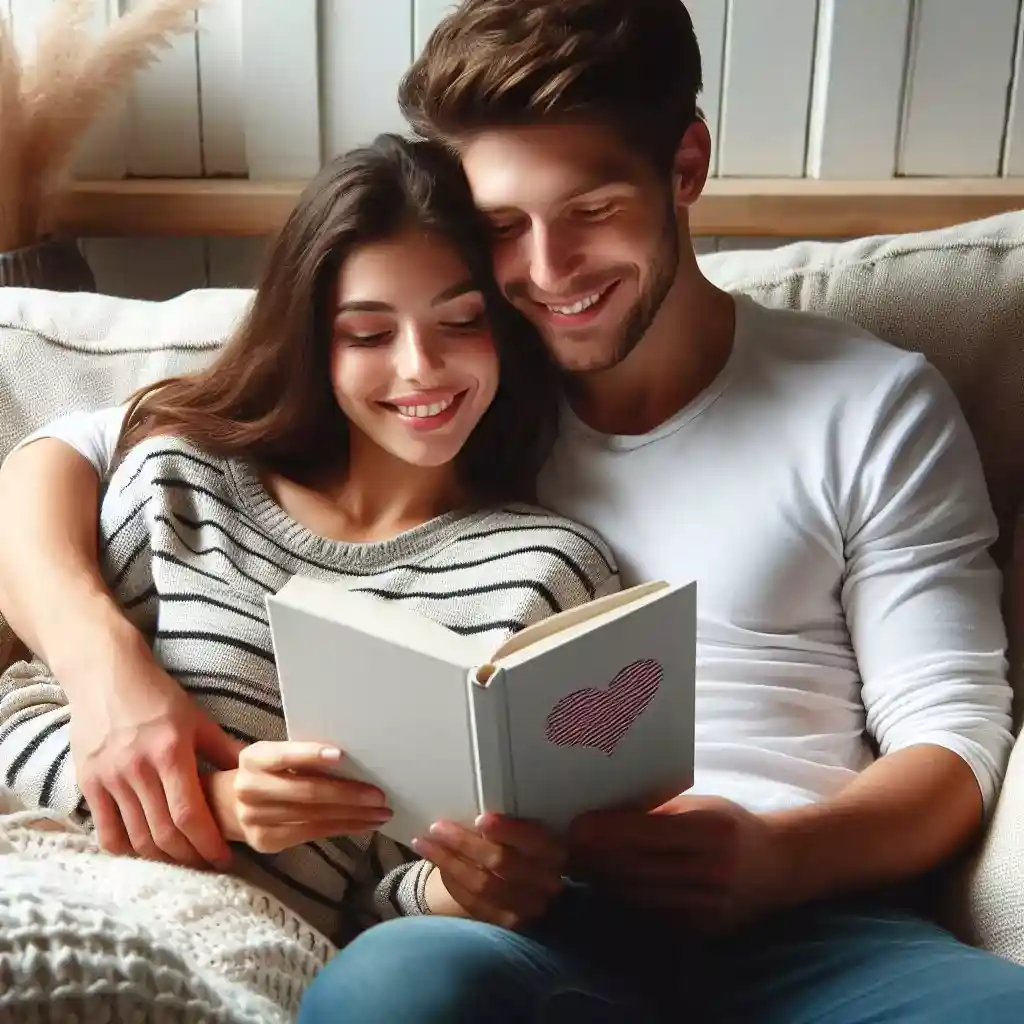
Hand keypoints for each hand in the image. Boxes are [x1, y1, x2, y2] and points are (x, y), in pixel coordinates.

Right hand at [70, 654, 243, 869]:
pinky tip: (146, 853)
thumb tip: (256, 774)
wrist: (106, 675)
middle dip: (190, 857)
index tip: (225, 859)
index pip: (190, 814)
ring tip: (184, 863)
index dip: (208, 844)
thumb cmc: (158, 695)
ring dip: (163, 858)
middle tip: (208, 867)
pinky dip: (128, 850)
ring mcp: (109, 779)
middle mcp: (138, 769)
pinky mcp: (88, 784)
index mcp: (170, 752)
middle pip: (165, 832)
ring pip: (137, 837)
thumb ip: (224, 749)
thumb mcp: (197, 718)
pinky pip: (107, 832)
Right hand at [215, 741, 392, 853]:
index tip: (341, 755)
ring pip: (314, 817)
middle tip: (378, 795)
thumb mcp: (276, 756)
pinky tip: (363, 824)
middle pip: (306, 792)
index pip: (285, 756)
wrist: (228, 805)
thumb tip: (354, 760)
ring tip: (380, 812)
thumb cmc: (268, 772)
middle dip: (347, 795)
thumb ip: (302, 757)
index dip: (311, 755)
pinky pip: (312, 834)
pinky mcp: (266, 842)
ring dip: (353, 816)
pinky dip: (342, 829)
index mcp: (255, 758)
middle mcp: (250, 788)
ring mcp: (256, 819)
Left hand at [412, 813, 565, 928]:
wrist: (530, 891)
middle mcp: (547, 883)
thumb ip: (511, 828)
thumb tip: (477, 815)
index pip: (531, 840)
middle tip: (436, 827)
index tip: (479, 818)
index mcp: (555, 851)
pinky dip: (452, 882)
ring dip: (448, 862)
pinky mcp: (508, 925)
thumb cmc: (522, 849)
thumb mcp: (528, 835)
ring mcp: (528, 908)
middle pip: (501, 862)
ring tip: (424, 843)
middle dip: (464, 843)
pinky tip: (436, 864)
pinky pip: (474, 903)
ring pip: (482, 885)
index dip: (506, 830)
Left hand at [569, 795, 794, 932]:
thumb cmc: (731, 825)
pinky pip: (651, 912)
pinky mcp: (702, 928)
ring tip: (577, 864)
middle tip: (565, 846)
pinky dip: (624, 898)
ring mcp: (707, 904)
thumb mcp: (700, 805)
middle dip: (595, 857)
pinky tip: (606, 884)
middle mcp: (711, 870)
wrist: (780, 865)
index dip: (606, 830)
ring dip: (603, 880)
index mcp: (710, 830)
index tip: (576, 825)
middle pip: (637, 866)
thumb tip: (606, 809)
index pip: (646, 833)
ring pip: (638, 893)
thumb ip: (658, 810)